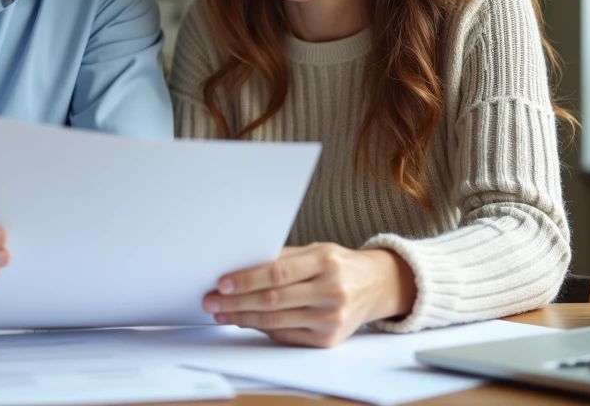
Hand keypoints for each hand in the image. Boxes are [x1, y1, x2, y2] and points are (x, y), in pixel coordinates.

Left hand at [202, 243, 416, 347]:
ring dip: (242, 318)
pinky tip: (245, 322)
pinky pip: (286, 335)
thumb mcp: (315, 250)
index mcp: (326, 262)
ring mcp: (331, 318)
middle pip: (273, 300)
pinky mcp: (328, 339)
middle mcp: (331, 291)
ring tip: (221, 313)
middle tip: (212, 301)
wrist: (376, 285)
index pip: (278, 273)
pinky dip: (262, 329)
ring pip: (276, 321)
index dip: (247, 280)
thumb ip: (282, 258)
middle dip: (236, 302)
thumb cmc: (339, 264)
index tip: (222, 282)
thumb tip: (240, 266)